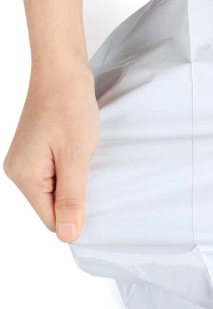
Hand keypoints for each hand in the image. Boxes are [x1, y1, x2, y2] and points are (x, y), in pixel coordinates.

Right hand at [3, 62, 99, 242]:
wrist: (63, 73)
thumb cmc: (69, 109)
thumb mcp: (76, 158)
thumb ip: (71, 198)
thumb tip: (66, 235)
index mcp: (25, 177)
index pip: (51, 219)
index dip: (75, 218)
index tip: (96, 203)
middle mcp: (20, 172)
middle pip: (53, 207)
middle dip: (76, 200)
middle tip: (94, 177)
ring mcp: (28, 161)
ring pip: (57, 192)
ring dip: (76, 184)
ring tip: (89, 163)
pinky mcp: (39, 152)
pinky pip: (57, 176)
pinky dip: (73, 172)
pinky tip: (84, 159)